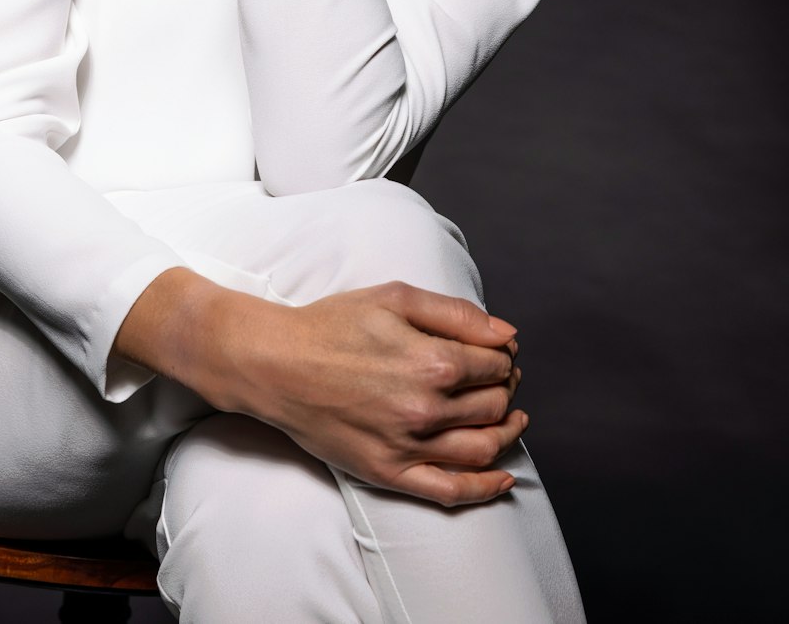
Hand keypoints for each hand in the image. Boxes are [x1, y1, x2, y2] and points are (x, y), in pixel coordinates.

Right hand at [218, 280, 525, 506]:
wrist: (277, 364)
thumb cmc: (333, 324)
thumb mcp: (395, 297)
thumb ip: (456, 314)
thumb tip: (507, 335)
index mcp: (433, 360)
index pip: (496, 365)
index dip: (504, 357)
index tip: (498, 353)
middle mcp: (427, 408)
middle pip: (494, 405)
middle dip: (507, 389)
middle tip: (501, 379)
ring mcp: (409, 446)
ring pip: (483, 448)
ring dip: (508, 433)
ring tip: (511, 419)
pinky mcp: (390, 472)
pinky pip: (451, 491)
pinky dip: (485, 488)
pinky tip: (503, 479)